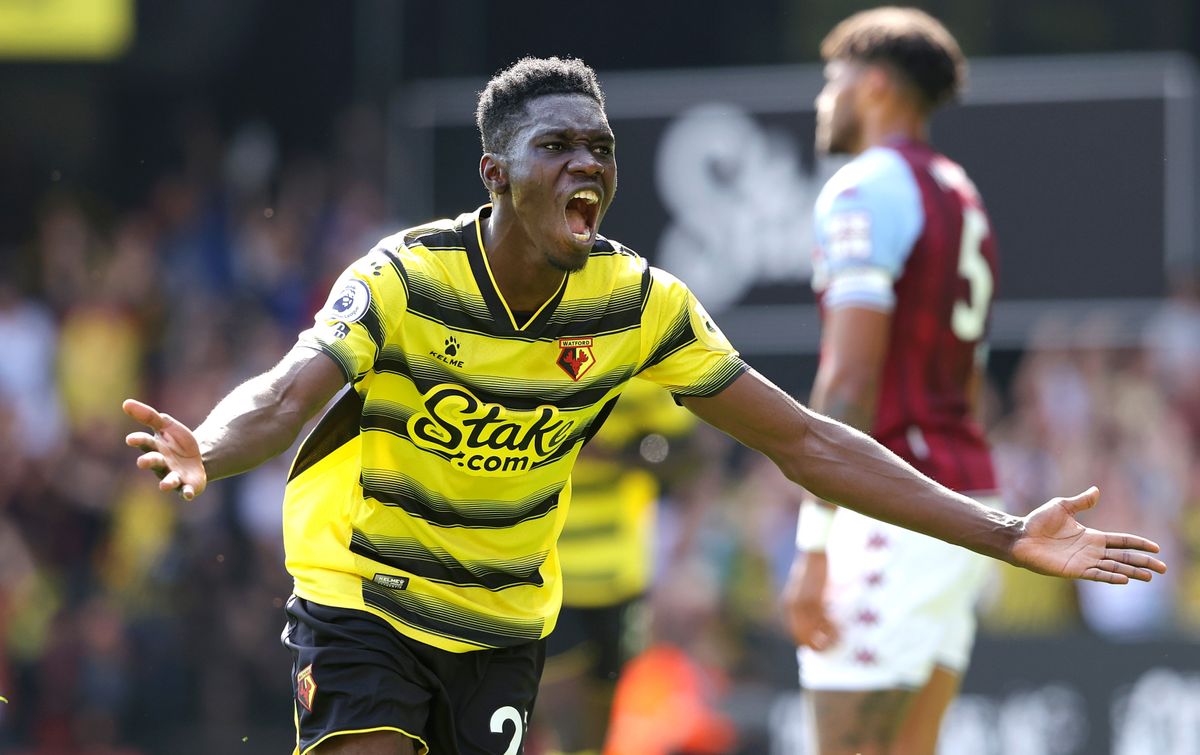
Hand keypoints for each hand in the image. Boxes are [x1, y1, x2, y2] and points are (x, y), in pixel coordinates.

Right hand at [123, 399, 206, 499]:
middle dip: (148, 462)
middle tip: (142, 462)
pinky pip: (186, 491)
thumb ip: (148, 416)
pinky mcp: (187, 486)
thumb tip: (125, 402)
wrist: (198, 457)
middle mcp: (162, 464)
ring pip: (168, 480)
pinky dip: (187, 492)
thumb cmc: (176, 442)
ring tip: (164, 485)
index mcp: (155, 448)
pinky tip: (189, 494)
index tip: (131, 439)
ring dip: (167, 482)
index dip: (138, 440)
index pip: (145, 443)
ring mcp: (174, 476)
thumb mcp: (165, 425)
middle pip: (154, 462)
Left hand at [780, 551, 838, 650]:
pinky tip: (839, 626)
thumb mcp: (808, 592)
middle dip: (819, 645)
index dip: (811, 643)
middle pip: (803, 638)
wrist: (813, 553)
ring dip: (828, 638)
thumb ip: (811, 607)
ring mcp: (801, 605)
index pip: (797, 635)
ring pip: (813, 633)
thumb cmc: (814, 571)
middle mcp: (792, 608)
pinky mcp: (812, 599)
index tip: (825, 644)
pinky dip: (831, 628)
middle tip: (835, 643)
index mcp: (789, 607)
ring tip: (839, 635)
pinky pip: (822, 621)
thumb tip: (822, 623)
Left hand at [1010, 487, 1166, 582]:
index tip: (1156, 548)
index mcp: (1091, 537)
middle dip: (1143, 563)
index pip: (1121, 541)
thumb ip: (1081, 502)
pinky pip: (1097, 574)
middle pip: (1123, 557)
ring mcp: (1084, 562)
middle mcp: (1091, 551)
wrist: (1020, 536)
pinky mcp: (1074, 570)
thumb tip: (1096, 491)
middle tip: (1162, 569)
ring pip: (1114, 568)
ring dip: (1132, 572)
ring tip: (1150, 577)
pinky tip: (1125, 579)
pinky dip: (1111, 577)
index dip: (1138, 544)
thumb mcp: (1062, 507)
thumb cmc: (1038, 522)